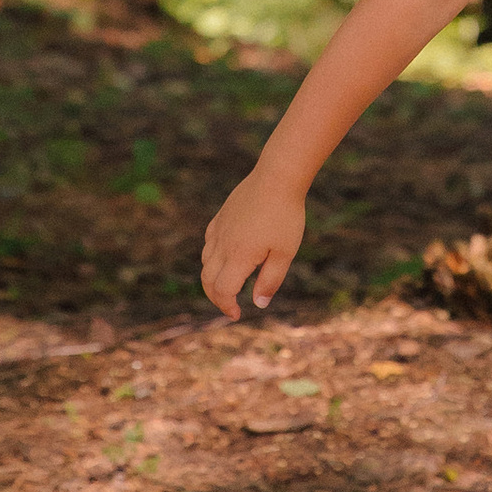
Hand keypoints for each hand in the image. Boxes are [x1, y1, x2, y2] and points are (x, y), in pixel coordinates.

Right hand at [201, 165, 306, 319]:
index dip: (227, 306)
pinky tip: (226, 257)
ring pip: (205, 262)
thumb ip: (270, 280)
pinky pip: (208, 243)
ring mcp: (219, 230)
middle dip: (216, 298)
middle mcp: (222, 245)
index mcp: (238, 256)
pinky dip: (212, 258)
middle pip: (208, 280)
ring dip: (213, 279)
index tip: (237, 314)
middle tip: (230, 306)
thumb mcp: (284, 252)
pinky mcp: (221, 217)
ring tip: (229, 285)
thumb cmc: (285, 216)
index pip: (222, 291)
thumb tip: (259, 304)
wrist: (277, 177)